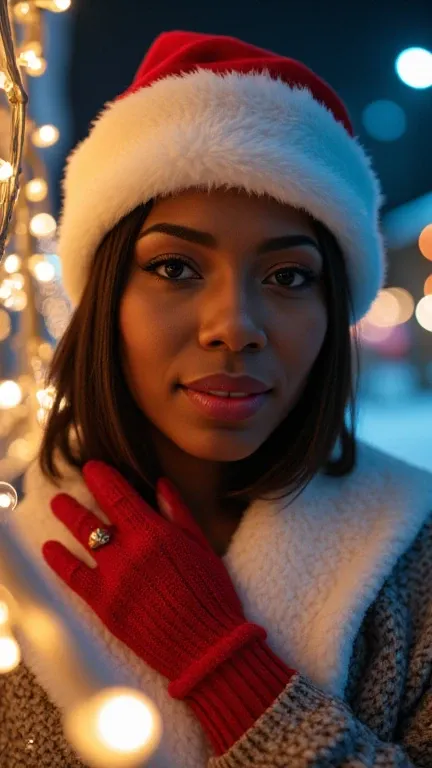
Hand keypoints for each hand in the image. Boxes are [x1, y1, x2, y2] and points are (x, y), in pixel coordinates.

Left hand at [42, 461, 265, 700]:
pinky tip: (51, 548)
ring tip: (58, 506)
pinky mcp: (105, 606)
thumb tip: (160, 484)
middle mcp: (129, 552)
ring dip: (67, 519)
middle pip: (94, 518)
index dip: (102, 478)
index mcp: (154, 534)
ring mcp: (113, 579)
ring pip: (82, 540)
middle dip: (77, 501)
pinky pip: (75, 578)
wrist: (207, 648)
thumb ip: (179, 513)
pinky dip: (60, 560)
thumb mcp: (201, 546)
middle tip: (66, 491)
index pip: (119, 496)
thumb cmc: (211, 594)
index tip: (91, 467)